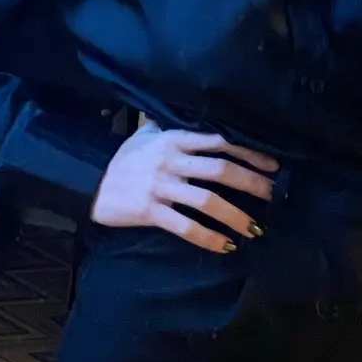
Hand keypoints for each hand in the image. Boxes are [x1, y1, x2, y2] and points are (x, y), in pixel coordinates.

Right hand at [90, 124, 277, 252]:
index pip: (220, 142)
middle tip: (272, 196)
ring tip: (255, 228)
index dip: (249, 154)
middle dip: (252, 184)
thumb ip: (172, 125)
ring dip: (236, 216)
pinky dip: (208, 238)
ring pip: (207, 201)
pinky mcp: (149, 211)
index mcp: (173, 138)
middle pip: (221, 171)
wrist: (89, 181)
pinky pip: (185, 226)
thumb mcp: (145, 134)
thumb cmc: (123, 158)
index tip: (272, 165)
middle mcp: (170, 160)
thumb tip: (198, 115)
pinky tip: (225, 246)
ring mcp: (159, 186)